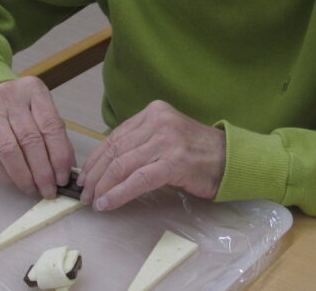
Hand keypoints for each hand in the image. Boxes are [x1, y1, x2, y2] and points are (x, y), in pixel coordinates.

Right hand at [0, 76, 75, 198]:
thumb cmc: (22, 107)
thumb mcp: (41, 109)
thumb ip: (55, 134)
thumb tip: (66, 169)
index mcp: (34, 91)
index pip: (51, 126)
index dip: (59, 155)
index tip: (64, 177)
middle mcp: (11, 98)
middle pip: (30, 140)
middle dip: (42, 171)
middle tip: (49, 190)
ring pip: (9, 150)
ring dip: (23, 176)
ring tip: (33, 190)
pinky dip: (5, 174)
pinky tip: (16, 183)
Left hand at [77, 100, 225, 210]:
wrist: (231, 159)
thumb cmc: (197, 152)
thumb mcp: (166, 136)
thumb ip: (140, 142)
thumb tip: (105, 164)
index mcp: (154, 112)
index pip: (114, 136)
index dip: (95, 159)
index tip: (84, 176)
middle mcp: (159, 121)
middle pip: (115, 150)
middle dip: (95, 175)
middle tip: (84, 193)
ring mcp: (167, 141)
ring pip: (122, 165)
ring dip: (103, 186)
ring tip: (93, 201)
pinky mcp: (174, 162)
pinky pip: (138, 180)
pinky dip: (118, 193)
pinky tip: (107, 203)